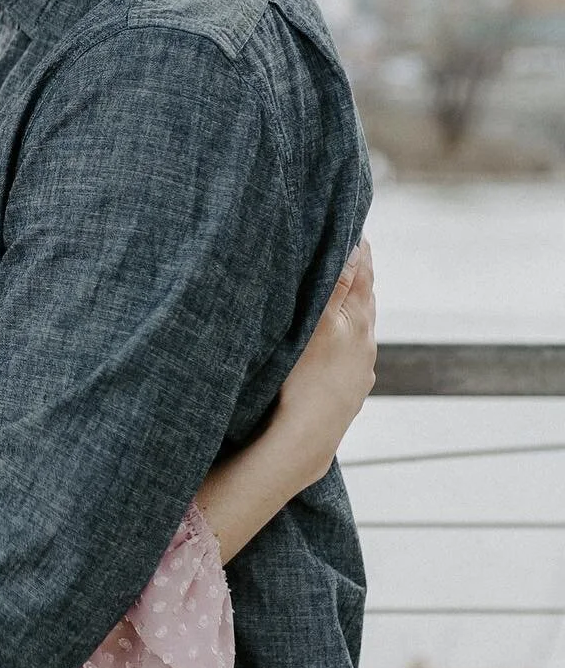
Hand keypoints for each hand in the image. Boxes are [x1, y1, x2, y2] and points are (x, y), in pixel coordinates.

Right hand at [275, 240, 377, 485]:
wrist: (303, 440)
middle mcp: (365, 345)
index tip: (354, 227)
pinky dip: (346, 336)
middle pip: (366, 299)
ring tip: (345, 290)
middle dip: (359, 274)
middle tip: (353, 248)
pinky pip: (351, 353)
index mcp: (358, 323)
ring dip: (354, 306)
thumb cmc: (302, 381)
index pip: (362, 275)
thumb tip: (356, 250)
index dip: (358, 250)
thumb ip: (337, 287)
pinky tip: (335, 341)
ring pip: (360, 328)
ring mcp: (359, 370)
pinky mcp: (349, 391)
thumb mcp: (319, 325)